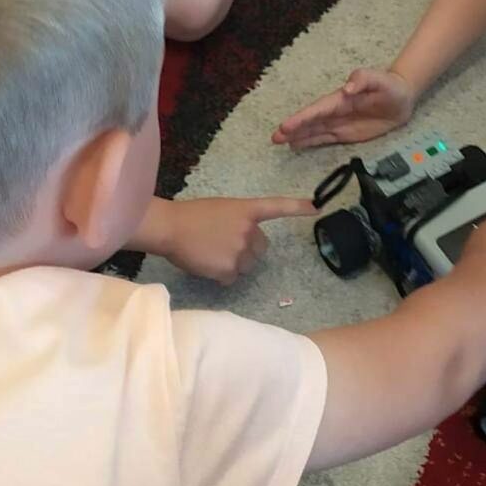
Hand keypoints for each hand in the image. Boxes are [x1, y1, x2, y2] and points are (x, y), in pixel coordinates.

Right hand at [155, 195, 314, 284]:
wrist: (169, 227)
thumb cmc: (190, 217)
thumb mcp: (221, 211)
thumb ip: (239, 223)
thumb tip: (243, 245)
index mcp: (246, 210)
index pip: (276, 207)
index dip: (297, 207)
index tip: (315, 207)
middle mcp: (248, 230)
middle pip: (260, 249)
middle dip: (246, 250)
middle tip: (222, 244)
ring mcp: (240, 250)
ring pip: (246, 266)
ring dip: (233, 263)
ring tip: (210, 253)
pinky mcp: (229, 269)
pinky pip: (231, 278)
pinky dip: (220, 275)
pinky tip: (206, 263)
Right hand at [273, 68, 416, 150]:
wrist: (402, 99)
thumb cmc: (390, 86)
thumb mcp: (380, 79)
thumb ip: (363, 80)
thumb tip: (348, 88)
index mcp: (340, 99)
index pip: (318, 110)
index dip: (302, 118)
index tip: (286, 125)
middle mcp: (335, 112)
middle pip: (310, 121)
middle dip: (293, 128)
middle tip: (275, 137)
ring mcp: (338, 123)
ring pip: (314, 131)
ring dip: (297, 136)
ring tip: (279, 142)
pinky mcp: (345, 134)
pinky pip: (324, 139)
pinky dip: (309, 142)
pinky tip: (296, 145)